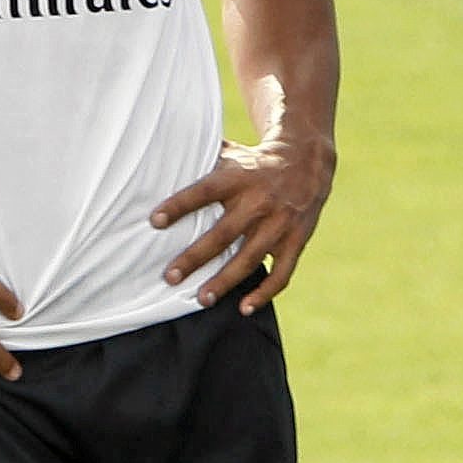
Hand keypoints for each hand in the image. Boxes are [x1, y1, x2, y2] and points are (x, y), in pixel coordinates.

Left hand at [151, 134, 335, 312]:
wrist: (307, 161)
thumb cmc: (254, 163)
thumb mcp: (231, 154)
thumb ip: (200, 161)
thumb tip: (158, 162)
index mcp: (238, 178)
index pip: (204, 192)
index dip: (179, 206)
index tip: (155, 221)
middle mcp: (259, 201)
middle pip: (223, 233)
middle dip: (195, 257)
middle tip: (170, 277)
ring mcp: (280, 224)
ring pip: (250, 258)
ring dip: (225, 281)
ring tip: (202, 299)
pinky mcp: (296, 240)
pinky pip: (281, 273)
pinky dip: (264, 293)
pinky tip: (244, 308)